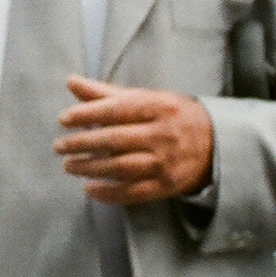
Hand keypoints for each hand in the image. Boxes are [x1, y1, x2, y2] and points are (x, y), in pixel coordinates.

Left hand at [54, 76, 213, 204]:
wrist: (216, 145)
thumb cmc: (172, 116)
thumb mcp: (145, 98)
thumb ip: (106, 94)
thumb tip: (70, 82)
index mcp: (158, 107)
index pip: (116, 110)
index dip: (87, 114)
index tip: (63, 119)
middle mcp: (163, 135)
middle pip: (115, 140)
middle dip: (82, 143)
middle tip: (59, 146)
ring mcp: (166, 162)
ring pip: (121, 167)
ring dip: (90, 168)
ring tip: (69, 165)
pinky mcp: (167, 186)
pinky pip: (133, 193)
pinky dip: (109, 193)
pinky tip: (89, 189)